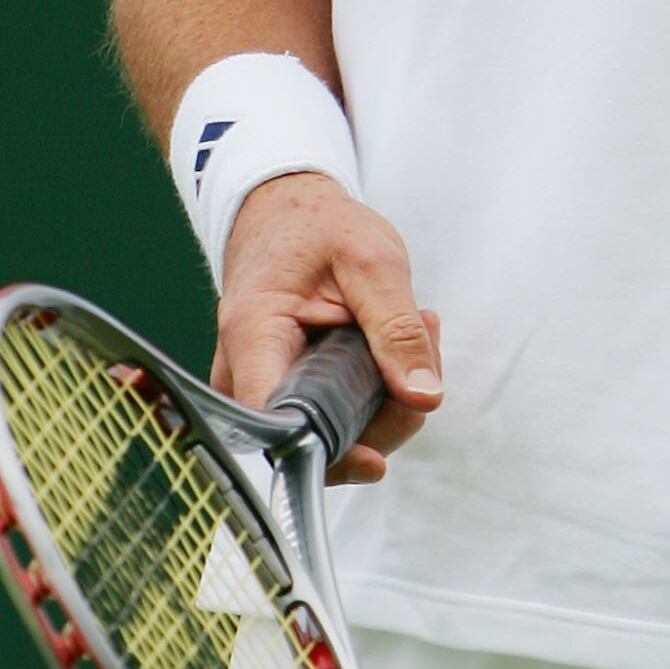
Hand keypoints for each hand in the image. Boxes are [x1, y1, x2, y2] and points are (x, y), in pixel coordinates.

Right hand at [214, 171, 442, 484]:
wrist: (285, 211)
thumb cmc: (318, 226)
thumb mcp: (372, 262)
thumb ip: (399, 330)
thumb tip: (425, 397)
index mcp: (254, 333)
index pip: (275, 421)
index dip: (326, 451)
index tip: (375, 457)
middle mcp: (243, 370)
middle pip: (310, 437)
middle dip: (380, 416)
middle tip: (424, 355)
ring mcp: (259, 383)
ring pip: (326, 433)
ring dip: (384, 404)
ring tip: (417, 333)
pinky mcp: (282, 388)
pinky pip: (329, 416)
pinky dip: (371, 396)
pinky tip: (395, 351)